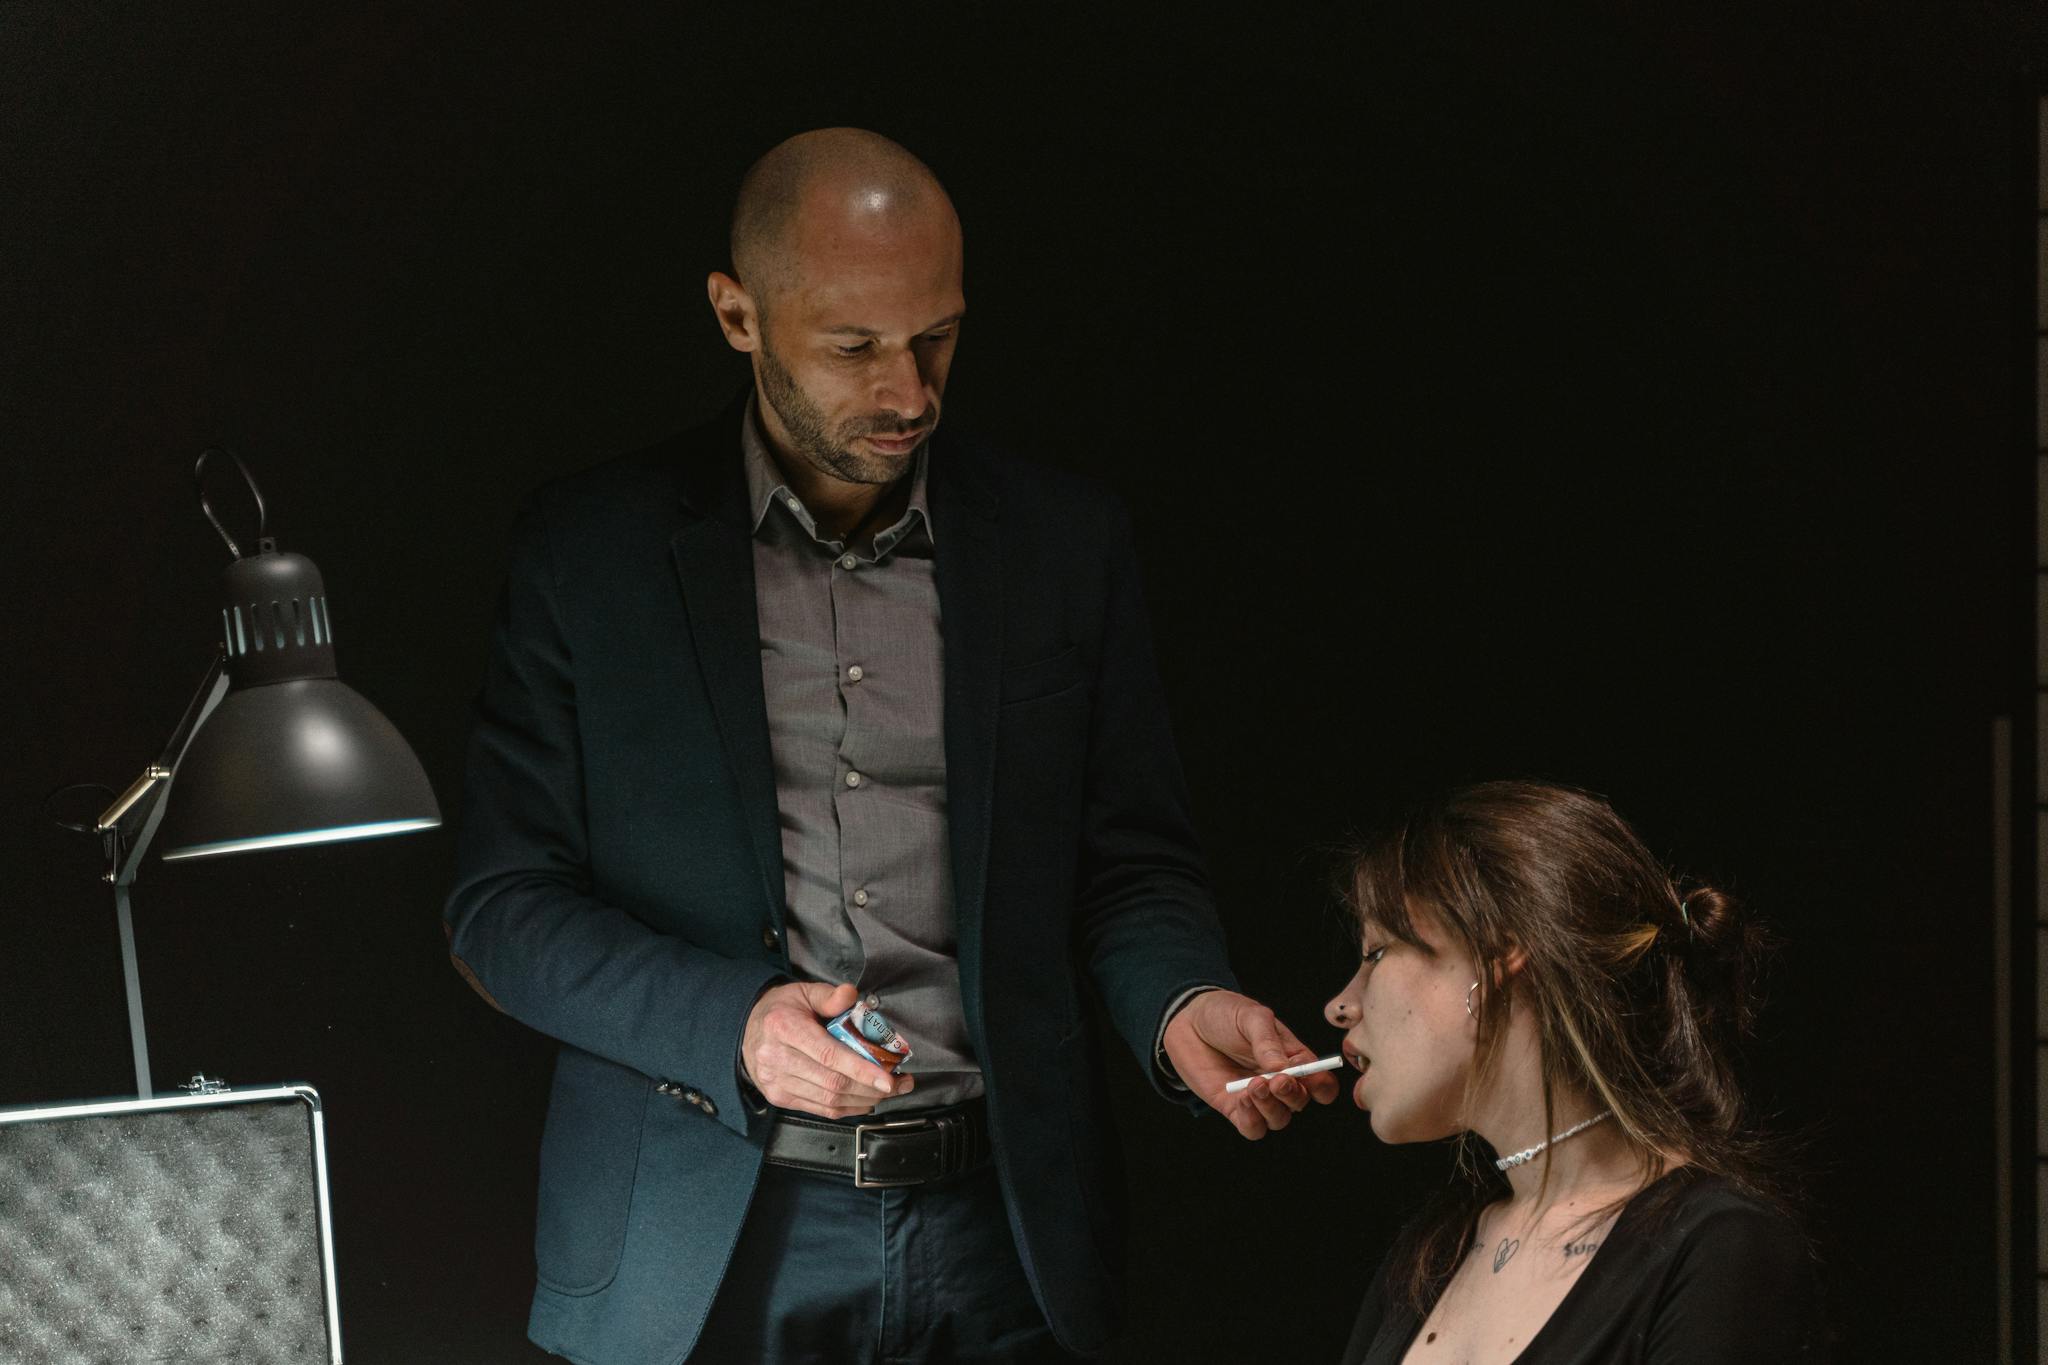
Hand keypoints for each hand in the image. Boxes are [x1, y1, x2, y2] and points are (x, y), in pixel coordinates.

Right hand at [741, 981, 911, 1118]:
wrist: (746, 1030)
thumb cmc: (780, 1010)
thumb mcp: (803, 992)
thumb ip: (829, 996)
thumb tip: (851, 996)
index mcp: (784, 1028)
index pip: (829, 1055)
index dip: (861, 1070)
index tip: (888, 1077)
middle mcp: (778, 1059)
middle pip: (833, 1082)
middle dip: (872, 1087)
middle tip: (900, 1083)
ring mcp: (777, 1082)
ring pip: (829, 1100)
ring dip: (865, 1099)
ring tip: (889, 1091)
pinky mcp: (780, 1098)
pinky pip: (820, 1109)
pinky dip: (848, 1108)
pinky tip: (865, 1100)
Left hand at [1161, 989, 1338, 1138]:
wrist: (1188, 1021)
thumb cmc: (1225, 1014)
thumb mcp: (1251, 1018)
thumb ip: (1268, 1042)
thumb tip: (1283, 1069)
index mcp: (1293, 1059)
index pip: (1320, 1083)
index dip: (1322, 1086)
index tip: (1310, 1079)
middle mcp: (1279, 1082)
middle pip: (1299, 1103)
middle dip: (1292, 1095)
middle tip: (1277, 1081)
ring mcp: (1257, 1098)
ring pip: (1278, 1119)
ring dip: (1270, 1107)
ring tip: (1254, 1085)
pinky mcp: (1233, 1109)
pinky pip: (1252, 1128)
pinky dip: (1252, 1120)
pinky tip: (1242, 1099)